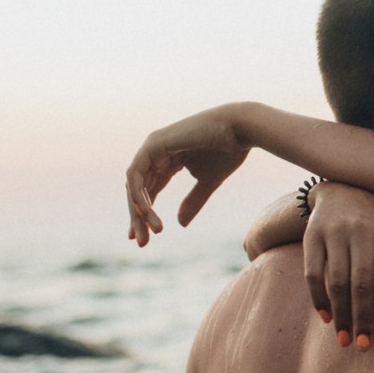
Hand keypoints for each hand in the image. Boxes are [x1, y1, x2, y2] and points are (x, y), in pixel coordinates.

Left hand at [125, 104, 250, 245]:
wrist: (240, 129)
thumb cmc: (229, 152)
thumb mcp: (208, 182)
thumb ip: (193, 201)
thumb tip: (179, 224)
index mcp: (168, 159)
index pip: (149, 189)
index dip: (145, 214)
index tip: (145, 238)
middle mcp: (156, 152)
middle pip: (139, 190)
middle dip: (138, 218)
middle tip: (142, 243)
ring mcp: (153, 146)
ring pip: (133, 185)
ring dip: (138, 211)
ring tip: (150, 233)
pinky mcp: (154, 144)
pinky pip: (136, 174)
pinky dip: (138, 194)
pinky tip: (145, 212)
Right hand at [302, 183, 373, 348]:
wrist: (344, 185)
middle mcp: (362, 231)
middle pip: (363, 283)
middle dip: (364, 318)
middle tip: (365, 345)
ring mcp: (335, 233)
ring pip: (336, 282)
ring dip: (341, 314)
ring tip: (345, 339)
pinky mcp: (312, 236)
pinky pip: (313, 273)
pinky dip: (318, 298)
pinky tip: (327, 317)